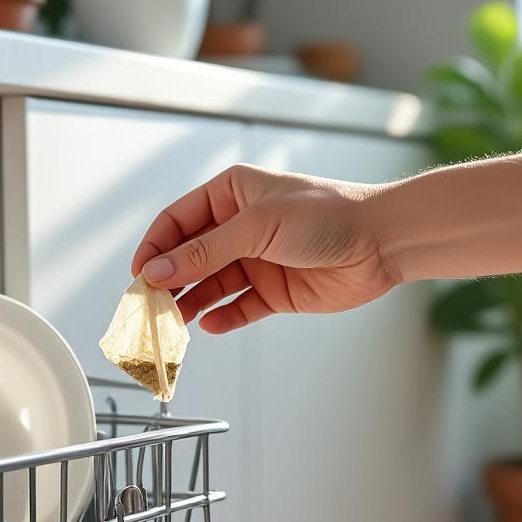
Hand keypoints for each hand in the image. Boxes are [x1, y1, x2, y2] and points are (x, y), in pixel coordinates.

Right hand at [130, 164, 397, 333]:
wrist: (382, 242)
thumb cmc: (328, 214)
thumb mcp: (257, 226)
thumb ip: (204, 252)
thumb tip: (157, 270)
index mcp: (232, 195)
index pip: (177, 222)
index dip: (155, 247)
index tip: (139, 274)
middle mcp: (240, 227)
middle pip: (188, 257)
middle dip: (167, 280)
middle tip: (148, 305)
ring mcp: (256, 261)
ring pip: (209, 286)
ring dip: (189, 303)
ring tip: (172, 323)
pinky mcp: (274, 292)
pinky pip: (238, 308)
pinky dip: (222, 319)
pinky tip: (210, 326)